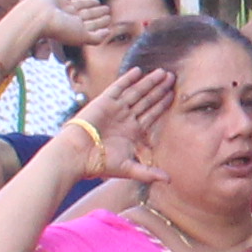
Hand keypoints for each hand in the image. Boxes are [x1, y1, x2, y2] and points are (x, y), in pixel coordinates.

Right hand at [71, 66, 175, 182]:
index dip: (162, 104)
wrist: (77, 155)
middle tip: (173, 77)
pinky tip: (138, 71)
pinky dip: (128, 79)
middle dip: (159, 89)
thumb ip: (149, 173)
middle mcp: (125, 118)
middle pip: (147, 100)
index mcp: (132, 132)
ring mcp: (115, 109)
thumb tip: (169, 181)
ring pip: (136, 92)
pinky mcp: (104, 102)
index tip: (174, 94)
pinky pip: (118, 87)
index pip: (152, 114)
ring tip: (163, 72)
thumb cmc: (100, 163)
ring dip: (149, 82)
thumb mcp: (129, 168)